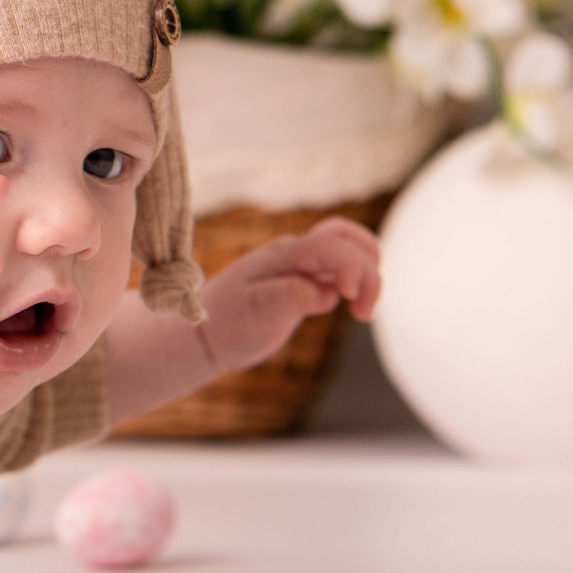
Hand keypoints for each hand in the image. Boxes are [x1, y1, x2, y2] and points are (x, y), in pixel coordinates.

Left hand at [195, 217, 381, 376]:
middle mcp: (294, 254)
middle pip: (346, 238)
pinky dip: (357, 283)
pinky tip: (354, 308)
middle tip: (362, 313)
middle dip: (367, 270)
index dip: (351, 267)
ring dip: (367, 274)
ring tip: (361, 312)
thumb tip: (324, 292)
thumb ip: (289, 298)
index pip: (330, 245)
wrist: (205, 334)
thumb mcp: (254, 314)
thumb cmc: (226, 323)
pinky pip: (341, 270)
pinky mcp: (305, 282)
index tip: (347, 300)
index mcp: (281, 257)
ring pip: (349, 249)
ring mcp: (300, 266)